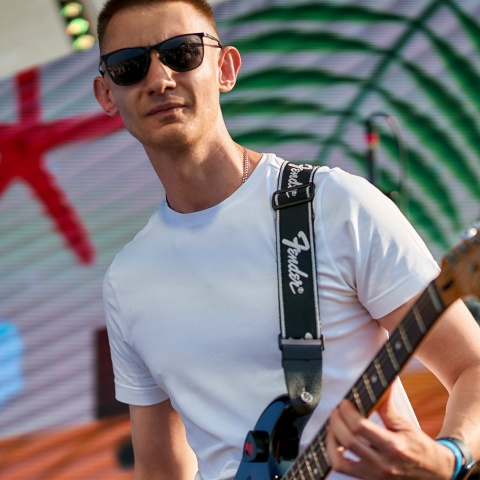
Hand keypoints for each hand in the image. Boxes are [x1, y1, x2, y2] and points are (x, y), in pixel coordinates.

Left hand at [325, 389, 454, 478]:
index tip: (344, 403)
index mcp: (393, 446)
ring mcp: (374, 476)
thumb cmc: (420, 448)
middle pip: (347, 441)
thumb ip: (387, 406)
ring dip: (330, 441)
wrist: (436, 474)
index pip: (360, 427)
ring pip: (340, 462)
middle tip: (336, 411)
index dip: (347, 412)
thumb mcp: (405, 425)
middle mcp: (382, 464)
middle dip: (336, 422)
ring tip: (333, 427)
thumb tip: (381, 385)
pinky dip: (335, 456)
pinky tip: (336, 443)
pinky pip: (344, 470)